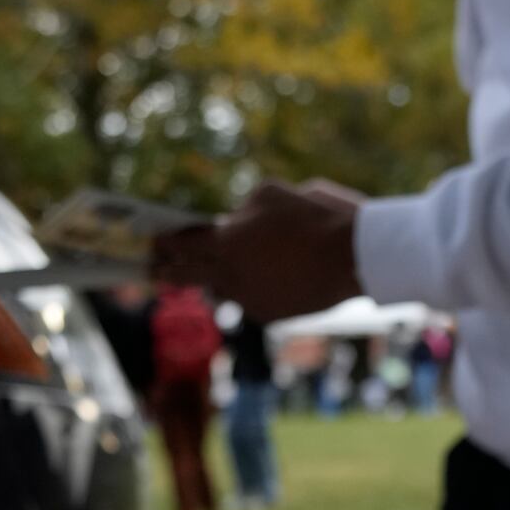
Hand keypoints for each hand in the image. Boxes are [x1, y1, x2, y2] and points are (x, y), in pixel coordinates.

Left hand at [154, 180, 360, 322]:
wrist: (355, 258)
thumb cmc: (316, 216)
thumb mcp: (272, 194)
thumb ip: (244, 209)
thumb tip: (235, 221)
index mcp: (227, 242)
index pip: (183, 245)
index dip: (166, 243)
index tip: (154, 243)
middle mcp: (231, 277)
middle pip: (190, 274)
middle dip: (170, 270)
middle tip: (155, 269)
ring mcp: (250, 300)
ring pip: (224, 288)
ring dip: (217, 278)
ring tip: (214, 271)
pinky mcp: (271, 315)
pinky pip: (251, 299)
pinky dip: (253, 287)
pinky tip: (265, 277)